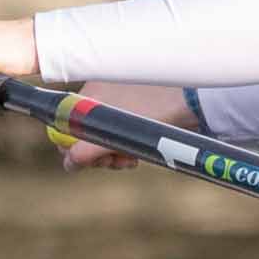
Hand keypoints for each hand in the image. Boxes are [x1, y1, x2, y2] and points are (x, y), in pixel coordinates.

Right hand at [63, 83, 196, 167]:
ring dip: (112, 154)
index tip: (91, 162)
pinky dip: (125, 147)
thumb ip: (85, 151)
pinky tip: (136, 155)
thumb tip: (68, 164)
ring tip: (128, 161)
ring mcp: (118, 103)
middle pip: (85, 134)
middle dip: (97, 154)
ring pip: (104, 138)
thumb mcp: (114, 134)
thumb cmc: (153, 111)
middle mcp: (100, 96)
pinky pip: (119, 135)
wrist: (192, 99)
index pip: (66, 126)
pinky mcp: (135, 112)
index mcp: (89, 94)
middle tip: (115, 163)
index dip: (74, 149)